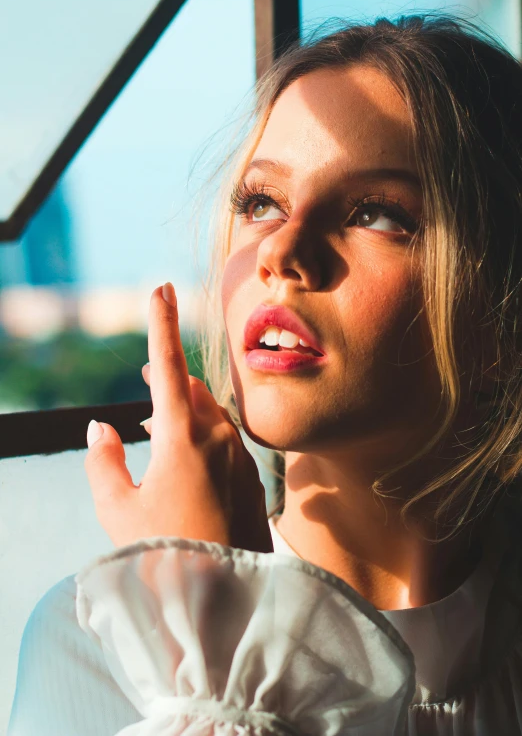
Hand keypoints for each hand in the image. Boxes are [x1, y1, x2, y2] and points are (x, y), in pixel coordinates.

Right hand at [84, 282, 272, 552]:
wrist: (223, 597)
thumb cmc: (163, 554)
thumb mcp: (117, 510)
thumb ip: (103, 462)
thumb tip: (101, 427)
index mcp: (182, 437)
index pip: (166, 366)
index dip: (162, 323)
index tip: (161, 287)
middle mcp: (218, 438)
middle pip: (191, 389)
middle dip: (168, 377)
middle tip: (146, 372)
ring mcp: (239, 457)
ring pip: (210, 415)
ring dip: (184, 410)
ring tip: (157, 422)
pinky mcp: (250, 478)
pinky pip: (225, 440)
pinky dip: (202, 436)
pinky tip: (185, 456)